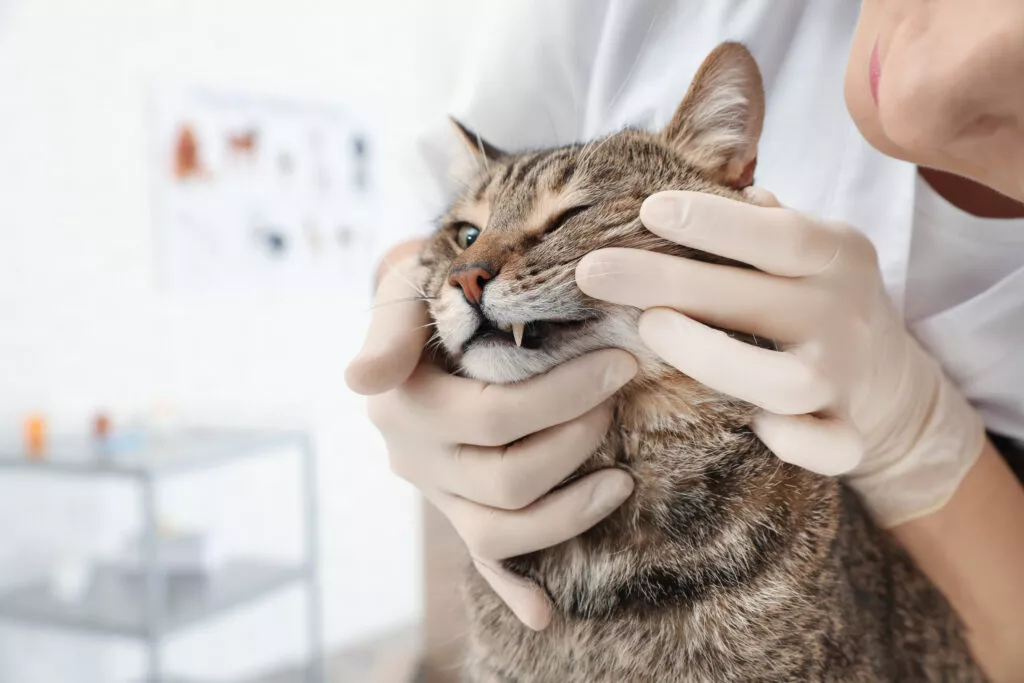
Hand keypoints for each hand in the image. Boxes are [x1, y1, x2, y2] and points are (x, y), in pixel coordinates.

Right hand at [346, 254, 636, 629]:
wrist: (427, 308)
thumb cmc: (430, 285)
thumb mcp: (408, 285)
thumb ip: (389, 329)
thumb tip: (360, 380)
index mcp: (405, 405)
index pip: (495, 416)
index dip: (564, 396)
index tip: (620, 364)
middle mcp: (414, 457)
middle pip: (508, 478)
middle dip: (577, 440)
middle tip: (619, 397)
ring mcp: (436, 490)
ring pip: (500, 530)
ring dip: (567, 513)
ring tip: (621, 480)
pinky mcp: (456, 506)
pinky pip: (483, 556)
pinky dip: (513, 587)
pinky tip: (545, 612)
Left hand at [576, 189, 985, 526]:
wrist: (891, 380)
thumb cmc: (817, 297)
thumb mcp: (808, 246)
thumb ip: (758, 221)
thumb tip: (690, 190)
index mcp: (836, 254)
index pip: (778, 234)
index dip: (713, 221)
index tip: (647, 210)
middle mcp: (841, 313)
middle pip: (756, 299)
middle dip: (667, 281)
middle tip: (593, 271)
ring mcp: (844, 377)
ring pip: (785, 382)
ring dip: (712, 357)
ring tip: (649, 329)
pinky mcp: (849, 432)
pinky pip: (829, 449)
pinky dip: (795, 442)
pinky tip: (755, 425)